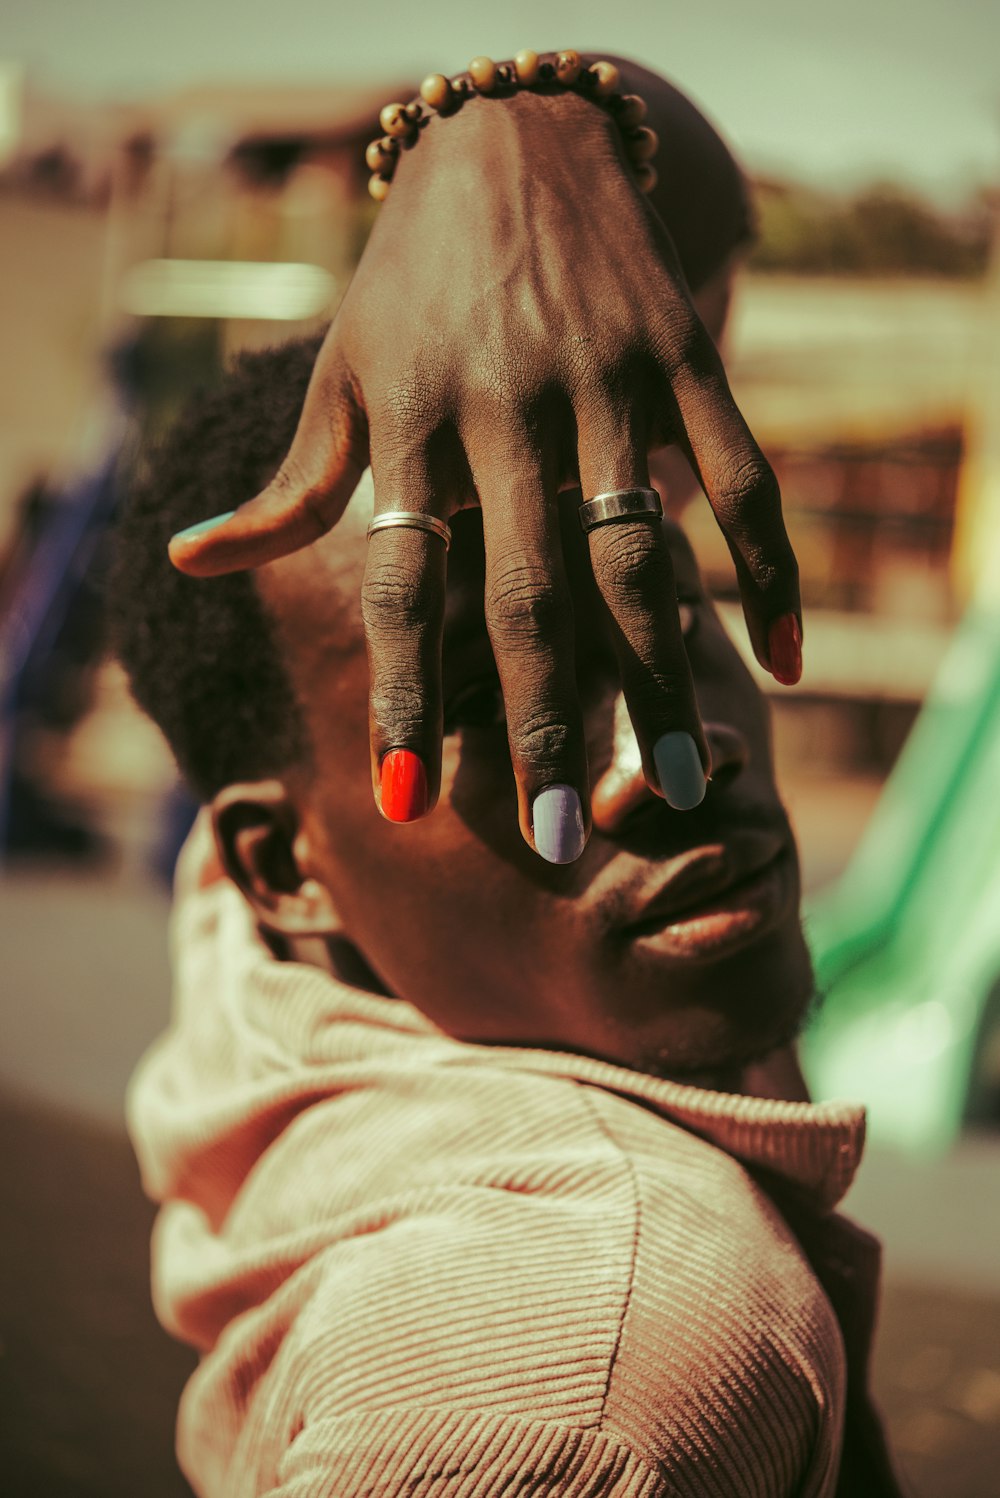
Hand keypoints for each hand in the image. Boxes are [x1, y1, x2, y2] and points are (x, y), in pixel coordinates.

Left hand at [168, 72, 800, 860]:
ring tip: (678, 785)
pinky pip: (744, 479)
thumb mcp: (338, 373)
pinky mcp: (686, 357)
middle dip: (542, 723)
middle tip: (559, 840)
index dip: (401, 692)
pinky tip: (783, 665)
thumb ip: (288, 484)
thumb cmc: (412, 286)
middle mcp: (510, 407)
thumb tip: (188, 565)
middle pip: (530, 593)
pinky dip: (770, 573)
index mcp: (413, 419)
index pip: (404, 582)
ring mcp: (608, 382)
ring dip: (663, 677)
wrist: (519, 143)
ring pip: (645, 555)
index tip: (402, 803)